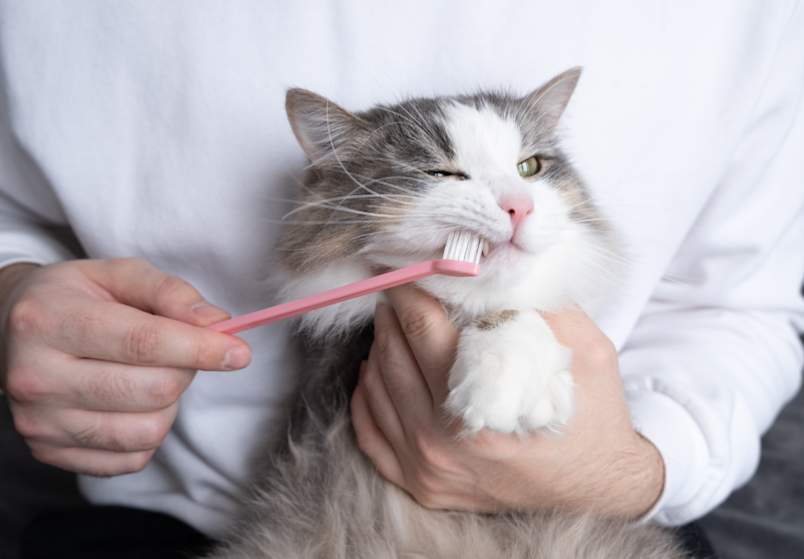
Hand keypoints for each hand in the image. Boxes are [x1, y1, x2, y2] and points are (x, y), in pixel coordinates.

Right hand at [0, 259, 250, 475]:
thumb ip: (170, 293)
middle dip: (185, 370)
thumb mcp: (118, 275)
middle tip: (179, 351)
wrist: (11, 330)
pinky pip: (130, 459)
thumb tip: (218, 325)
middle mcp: (35, 376)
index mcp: (49, 320)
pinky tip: (132, 403)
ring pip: (146, 431)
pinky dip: (149, 432)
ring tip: (150, 375)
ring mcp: (39, 421)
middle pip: (152, 390)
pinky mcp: (48, 452)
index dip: (201, 349)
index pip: (143, 343)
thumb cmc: (76, 298)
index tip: (240, 352)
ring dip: (169, 404)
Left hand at [350, 286, 662, 517]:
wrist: (599, 485)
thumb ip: (539, 304)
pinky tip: (377, 371)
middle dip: (393, 313)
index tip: (404, 267)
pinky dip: (367, 396)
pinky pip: (369, 433)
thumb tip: (493, 268)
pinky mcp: (421, 483)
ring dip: (380, 347)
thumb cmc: (591, 414)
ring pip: (376, 388)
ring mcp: (426, 467)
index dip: (408, 289)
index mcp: (479, 403)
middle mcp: (441, 440)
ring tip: (393, 323)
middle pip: (392, 354)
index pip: (422, 328)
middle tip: (399, 289)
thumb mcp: (584, 348)